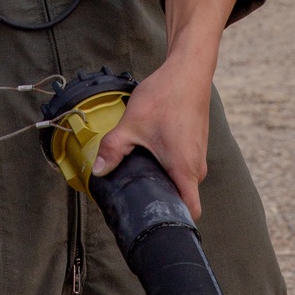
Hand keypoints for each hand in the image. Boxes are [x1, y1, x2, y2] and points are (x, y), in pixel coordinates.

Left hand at [92, 0, 237, 219]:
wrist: (188, 70)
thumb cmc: (166, 97)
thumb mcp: (132, 124)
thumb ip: (113, 150)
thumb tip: (96, 172)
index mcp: (184, 170)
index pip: (189, 212)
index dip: (173, 223)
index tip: (153, 224)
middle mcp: (196, 167)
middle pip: (181, 197)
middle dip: (160, 200)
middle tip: (134, 198)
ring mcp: (198, 155)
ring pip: (181, 180)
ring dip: (163, 179)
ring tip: (139, 173)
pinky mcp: (195, 144)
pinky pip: (182, 165)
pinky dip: (168, 165)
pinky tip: (150, 154)